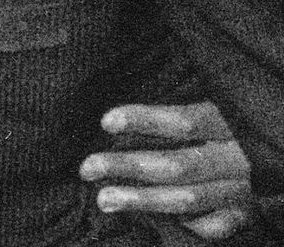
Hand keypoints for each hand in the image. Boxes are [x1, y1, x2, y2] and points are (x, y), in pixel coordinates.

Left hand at [82, 101, 251, 239]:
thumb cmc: (241, 128)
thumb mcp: (221, 110)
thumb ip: (185, 117)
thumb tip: (119, 119)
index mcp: (231, 125)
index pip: (184, 121)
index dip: (145, 120)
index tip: (106, 122)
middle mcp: (238, 160)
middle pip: (178, 165)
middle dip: (129, 166)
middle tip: (88, 168)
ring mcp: (244, 190)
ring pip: (189, 199)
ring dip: (142, 200)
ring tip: (105, 199)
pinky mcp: (249, 213)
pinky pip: (212, 226)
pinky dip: (182, 224)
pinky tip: (151, 222)